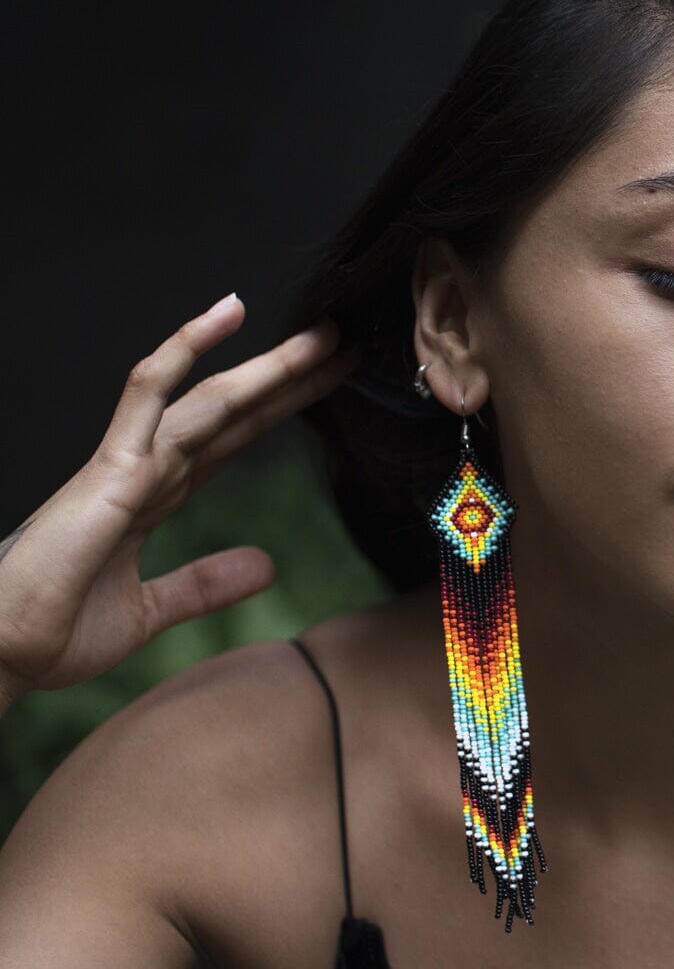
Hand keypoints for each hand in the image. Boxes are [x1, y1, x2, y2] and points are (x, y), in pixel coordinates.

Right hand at [0, 293, 357, 700]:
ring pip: (212, 396)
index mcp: (155, 497)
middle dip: (289, 378)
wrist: (1, 653)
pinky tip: (228, 315)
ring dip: (269, 365)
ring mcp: (130, 462)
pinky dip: (187, 349)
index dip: (281, 409)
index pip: (233, 439)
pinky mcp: (111, 468)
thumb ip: (204, 584)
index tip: (331, 383)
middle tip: (344, 343)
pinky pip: (151, 392)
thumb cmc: (53, 630)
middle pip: (234, 411)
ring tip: (322, 334)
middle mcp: (148, 469)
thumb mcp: (150, 612)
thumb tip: (266, 566)